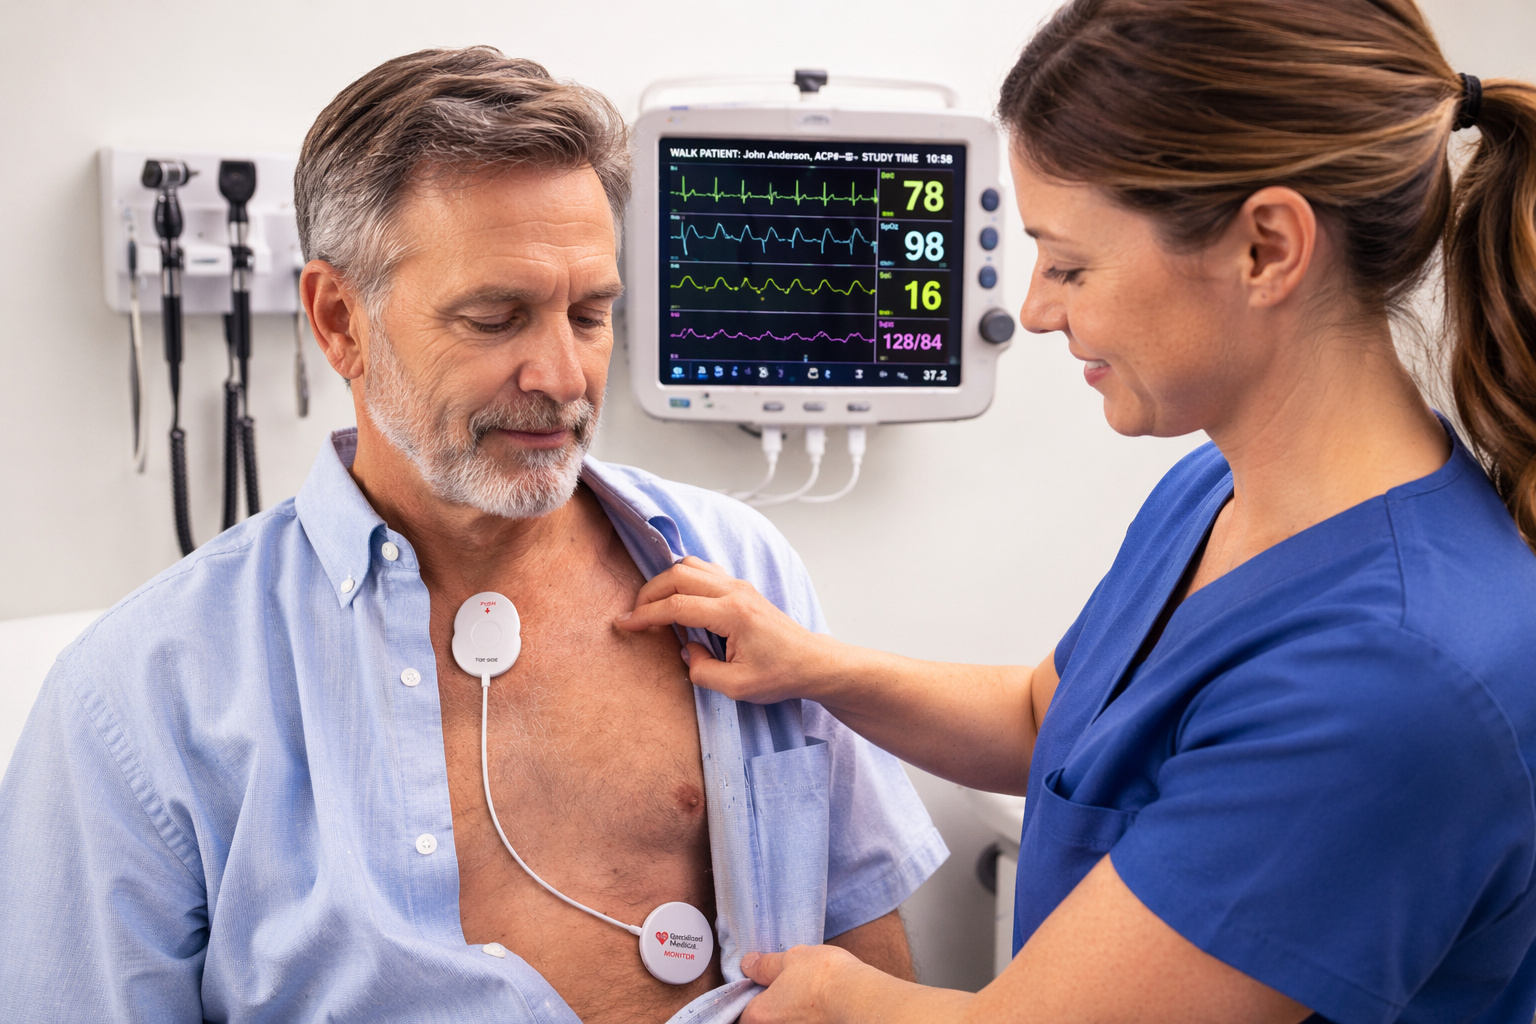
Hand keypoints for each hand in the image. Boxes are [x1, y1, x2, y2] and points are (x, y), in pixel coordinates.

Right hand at [615, 556, 840, 704]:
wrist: (812, 662)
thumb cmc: (780, 675)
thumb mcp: (736, 686)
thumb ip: (701, 670)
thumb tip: (685, 650)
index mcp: (732, 614)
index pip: (676, 606)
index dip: (645, 615)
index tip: (625, 624)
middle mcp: (734, 592)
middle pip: (678, 575)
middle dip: (649, 593)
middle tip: (636, 614)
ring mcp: (739, 586)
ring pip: (691, 566)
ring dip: (667, 582)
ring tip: (655, 606)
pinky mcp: (742, 588)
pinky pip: (705, 570)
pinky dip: (685, 579)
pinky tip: (679, 598)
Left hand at [740, 945, 863, 1023]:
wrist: (859, 999)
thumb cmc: (823, 977)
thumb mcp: (790, 959)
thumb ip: (765, 965)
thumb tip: (748, 964)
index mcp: (759, 1016)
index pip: (742, 1013)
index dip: (752, 998)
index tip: (764, 986)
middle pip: (764, 1022)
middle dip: (774, 1007)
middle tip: (788, 990)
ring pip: (787, 1023)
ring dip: (792, 1015)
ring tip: (808, 998)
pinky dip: (809, 1019)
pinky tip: (820, 1009)